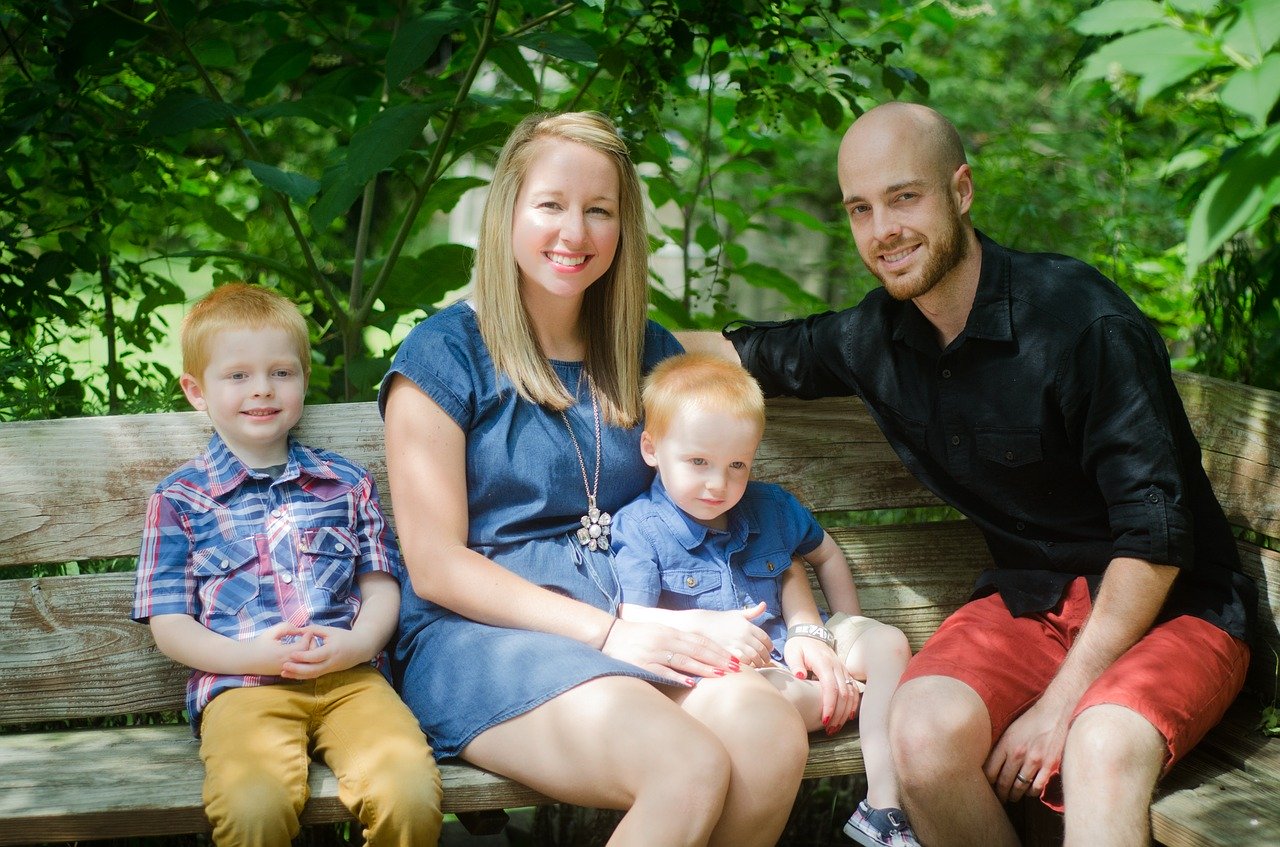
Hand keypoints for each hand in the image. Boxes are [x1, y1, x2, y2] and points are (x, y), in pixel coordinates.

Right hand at [244, 622, 311, 675]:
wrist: (246, 660)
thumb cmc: (258, 644)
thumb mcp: (271, 632)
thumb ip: (286, 627)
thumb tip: (298, 629)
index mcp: (284, 653)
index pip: (304, 646)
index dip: (308, 637)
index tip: (308, 630)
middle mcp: (288, 663)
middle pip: (308, 657)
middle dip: (312, 646)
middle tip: (311, 637)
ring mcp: (287, 670)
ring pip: (305, 664)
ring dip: (309, 654)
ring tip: (307, 644)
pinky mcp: (285, 673)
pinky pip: (300, 668)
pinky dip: (304, 660)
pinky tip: (301, 652)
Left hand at [279, 625, 375, 679]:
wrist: (360, 649)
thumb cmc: (344, 637)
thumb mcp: (330, 630)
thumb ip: (314, 630)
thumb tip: (297, 630)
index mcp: (332, 650)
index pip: (316, 656)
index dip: (303, 656)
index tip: (291, 654)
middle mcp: (331, 662)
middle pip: (313, 670)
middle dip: (297, 670)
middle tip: (284, 666)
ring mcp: (330, 669)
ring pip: (312, 675)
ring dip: (297, 675)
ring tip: (284, 673)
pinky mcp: (328, 672)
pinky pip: (314, 675)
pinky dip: (303, 676)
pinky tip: (292, 674)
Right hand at [601, 618, 738, 685]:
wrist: (608, 635)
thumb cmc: (636, 635)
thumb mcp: (659, 632)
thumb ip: (678, 641)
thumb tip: (701, 652)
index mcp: (670, 631)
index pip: (700, 640)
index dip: (718, 650)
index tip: (733, 658)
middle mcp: (664, 640)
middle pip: (696, 650)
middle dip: (717, 659)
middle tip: (735, 669)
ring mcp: (653, 652)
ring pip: (683, 660)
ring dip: (703, 668)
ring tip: (720, 675)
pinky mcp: (641, 664)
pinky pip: (662, 672)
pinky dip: (677, 677)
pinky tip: (691, 682)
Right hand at [680, 602, 774, 667]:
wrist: (703, 624)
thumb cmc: (722, 619)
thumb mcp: (738, 614)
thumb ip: (753, 611)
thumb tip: (764, 605)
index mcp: (748, 625)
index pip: (765, 638)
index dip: (770, 646)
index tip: (769, 650)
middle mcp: (744, 634)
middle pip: (761, 649)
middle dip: (766, 657)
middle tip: (766, 660)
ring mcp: (736, 643)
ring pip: (754, 656)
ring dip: (758, 662)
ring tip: (759, 664)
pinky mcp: (728, 651)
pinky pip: (742, 661)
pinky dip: (748, 664)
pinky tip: (748, 665)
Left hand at [784, 636, 860, 733]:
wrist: (810, 633)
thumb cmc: (799, 645)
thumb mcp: (793, 652)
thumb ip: (796, 664)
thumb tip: (800, 676)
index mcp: (824, 663)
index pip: (831, 687)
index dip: (829, 704)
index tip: (825, 720)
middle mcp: (837, 667)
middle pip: (843, 694)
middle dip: (838, 714)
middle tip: (830, 730)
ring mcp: (842, 670)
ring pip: (851, 693)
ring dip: (846, 712)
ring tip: (836, 727)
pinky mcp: (844, 673)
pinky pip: (853, 690)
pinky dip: (853, 704)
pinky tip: (848, 717)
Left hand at [984, 695, 1070, 802]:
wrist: (1055, 712)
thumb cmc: (1031, 720)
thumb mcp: (1010, 730)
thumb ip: (1001, 747)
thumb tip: (991, 763)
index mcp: (1005, 744)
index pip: (989, 770)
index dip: (987, 782)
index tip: (987, 786)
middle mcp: (1018, 754)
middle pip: (1004, 782)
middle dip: (1000, 793)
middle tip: (999, 798)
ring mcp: (1035, 761)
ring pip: (1020, 787)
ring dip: (1015, 795)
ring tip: (1013, 797)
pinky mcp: (1049, 765)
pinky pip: (1037, 786)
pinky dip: (1032, 792)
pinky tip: (1029, 792)